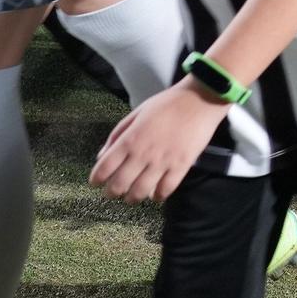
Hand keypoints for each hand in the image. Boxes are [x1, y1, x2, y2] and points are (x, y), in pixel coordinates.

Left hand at [90, 80, 231, 204]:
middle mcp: (142, 154)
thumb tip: (102, 156)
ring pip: (140, 193)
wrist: (200, 99)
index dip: (96, 179)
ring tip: (133, 196)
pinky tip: (155, 194)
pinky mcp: (181, 167)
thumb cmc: (167, 103)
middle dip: (112, 193)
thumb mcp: (136, 113)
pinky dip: (157, 197)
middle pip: (119, 185)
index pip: (104, 168)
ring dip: (133, 198)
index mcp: (129, 139)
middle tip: (112, 192)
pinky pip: (165, 190)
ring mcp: (162, 162)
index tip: (96, 182)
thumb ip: (117, 135)